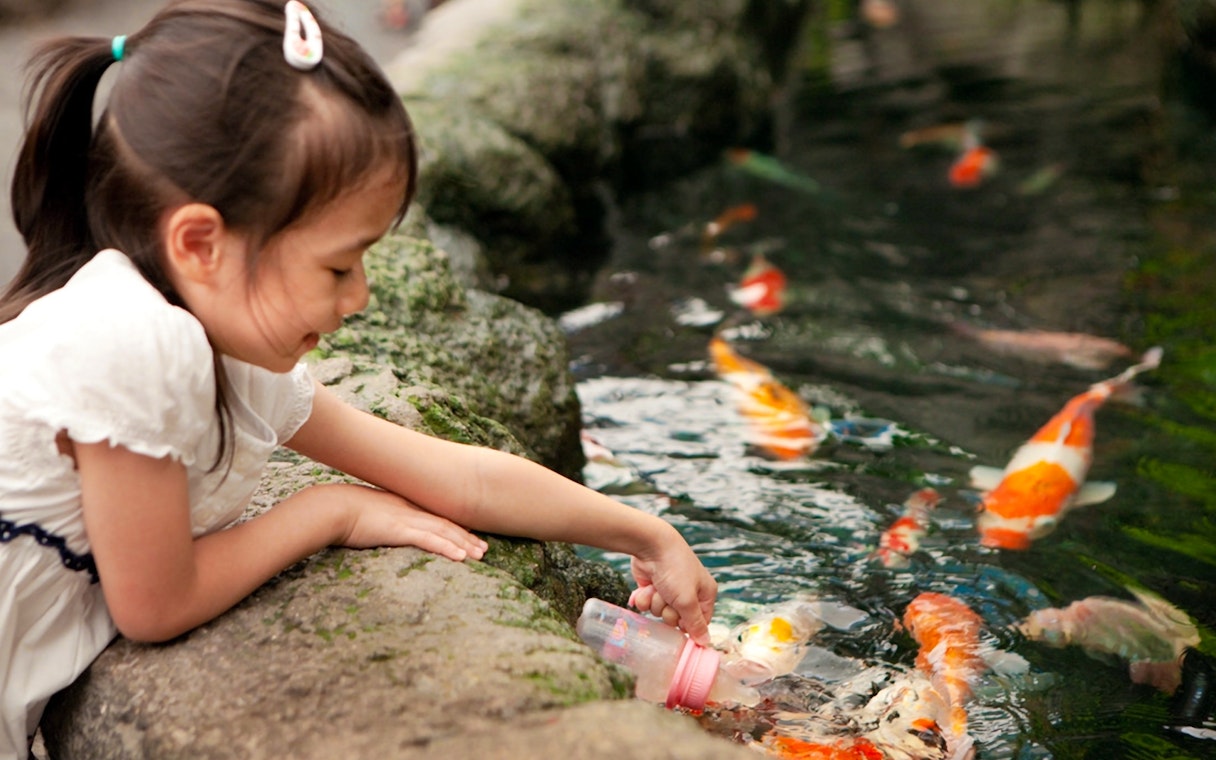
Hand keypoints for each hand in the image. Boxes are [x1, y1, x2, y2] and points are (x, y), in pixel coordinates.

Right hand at [321, 483, 487, 560]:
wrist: (329, 507)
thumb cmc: (341, 512)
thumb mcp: (366, 514)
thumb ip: (379, 521)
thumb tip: (382, 530)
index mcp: (403, 505)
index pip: (435, 517)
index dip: (455, 527)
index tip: (470, 536)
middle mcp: (409, 509)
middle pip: (445, 523)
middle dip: (466, 537)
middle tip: (484, 550)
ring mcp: (405, 518)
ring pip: (443, 532)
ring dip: (464, 544)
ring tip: (480, 555)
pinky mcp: (398, 530)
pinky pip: (428, 540)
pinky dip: (446, 548)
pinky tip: (460, 557)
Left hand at [628, 540, 716, 645]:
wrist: (651, 545)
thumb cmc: (675, 570)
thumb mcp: (687, 600)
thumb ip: (695, 624)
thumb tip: (705, 643)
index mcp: (704, 593)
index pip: (700, 622)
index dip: (688, 625)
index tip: (680, 623)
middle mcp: (688, 592)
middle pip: (677, 620)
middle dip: (668, 612)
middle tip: (668, 599)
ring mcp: (669, 589)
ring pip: (660, 612)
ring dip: (655, 603)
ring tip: (657, 588)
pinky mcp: (652, 587)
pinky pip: (647, 604)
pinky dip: (644, 597)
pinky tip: (646, 587)